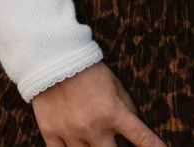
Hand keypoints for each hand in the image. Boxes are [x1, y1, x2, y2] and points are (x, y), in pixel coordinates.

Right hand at [31, 61, 166, 146]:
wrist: (51, 57)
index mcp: (113, 113)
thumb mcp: (115, 84)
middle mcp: (93, 127)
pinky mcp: (51, 132)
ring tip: (95, 140)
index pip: (142, 139)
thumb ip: (127, 108)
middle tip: (115, 143)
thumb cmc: (88, 69)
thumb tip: (134, 130)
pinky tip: (77, 146)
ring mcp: (71, 132)